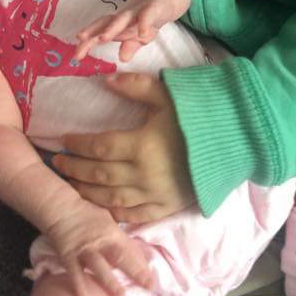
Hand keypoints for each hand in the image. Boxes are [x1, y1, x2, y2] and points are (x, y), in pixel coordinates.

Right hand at [46, 198, 150, 295]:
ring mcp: (84, 250)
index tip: (151, 278)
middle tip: (147, 286)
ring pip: (99, 268)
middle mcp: (100, 242)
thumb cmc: (86, 212)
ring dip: (110, 282)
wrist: (61, 208)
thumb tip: (133, 251)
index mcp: (111, 232)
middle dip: (135, 272)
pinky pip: (75, 275)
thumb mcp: (107, 219)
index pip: (130, 249)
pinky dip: (80, 289)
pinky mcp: (69, 257)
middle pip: (120, 258)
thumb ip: (118, 236)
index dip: (141, 263)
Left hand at [53, 73, 194, 222]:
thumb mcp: (167, 94)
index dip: (79, 145)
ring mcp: (156, 195)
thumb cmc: (201, 114)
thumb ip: (134, 86)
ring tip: (72, 185)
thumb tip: (105, 80)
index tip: (65, 140)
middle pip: (99, 175)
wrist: (237, 139)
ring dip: (87, 193)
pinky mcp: (168, 207)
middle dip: (75, 169)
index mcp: (142, 145)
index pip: (99, 147)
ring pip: (111, 199)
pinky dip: (115, 213)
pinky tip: (102, 207)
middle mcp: (144, 175)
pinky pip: (135, 215)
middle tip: (58, 163)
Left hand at [75, 0, 172, 61]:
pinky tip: (142, 32)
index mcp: (119, 23)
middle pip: (106, 23)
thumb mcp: (140, 35)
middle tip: (80, 42)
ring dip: (113, 27)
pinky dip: (145, 22)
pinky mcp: (154, 7)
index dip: (88, 41)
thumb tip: (122, 58)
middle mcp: (125, 16)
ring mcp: (139, 10)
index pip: (100, 31)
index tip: (76, 55)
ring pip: (124, 18)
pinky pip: (148, 14)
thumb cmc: (148, 17)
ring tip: (102, 38)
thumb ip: (130, 45)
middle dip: (92, 33)